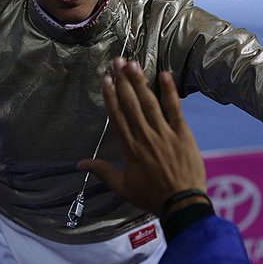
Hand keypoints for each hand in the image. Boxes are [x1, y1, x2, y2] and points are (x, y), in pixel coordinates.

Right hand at [78, 57, 206, 215]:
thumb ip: (102, 172)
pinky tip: (164, 75)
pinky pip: (175, 109)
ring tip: (132, 64)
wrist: (182, 203)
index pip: (117, 116)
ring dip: (140, 82)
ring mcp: (164, 133)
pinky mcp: (182, 133)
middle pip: (131, 104)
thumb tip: (80, 164)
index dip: (111, 96)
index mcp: (130, 148)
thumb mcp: (123, 187)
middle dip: (123, 81)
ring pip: (150, 103)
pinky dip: (170, 91)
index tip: (106, 78)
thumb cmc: (151, 196)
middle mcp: (145, 136)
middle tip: (117, 61)